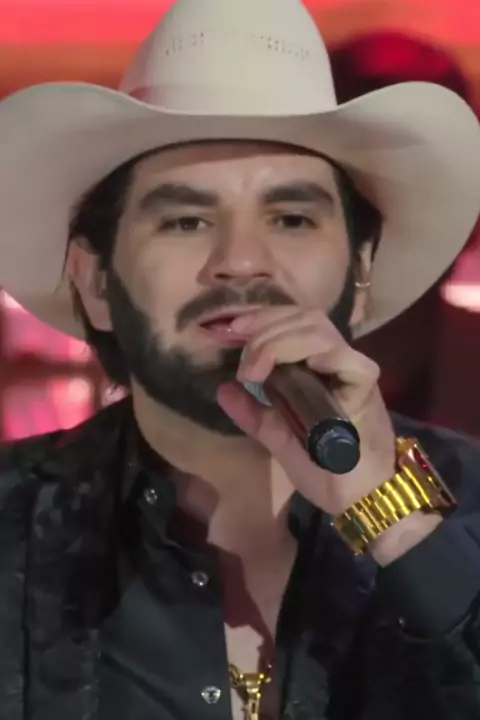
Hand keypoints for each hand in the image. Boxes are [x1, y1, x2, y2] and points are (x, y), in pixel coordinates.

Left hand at [216, 306, 395, 515]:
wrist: (356, 500)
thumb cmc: (323, 469)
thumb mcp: (277, 436)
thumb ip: (252, 412)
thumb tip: (222, 388)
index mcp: (316, 367)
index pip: (293, 322)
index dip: (262, 318)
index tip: (232, 329)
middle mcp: (335, 362)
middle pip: (305, 318)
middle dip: (266, 327)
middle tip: (244, 358)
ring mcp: (351, 373)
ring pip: (321, 332)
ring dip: (281, 342)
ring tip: (257, 371)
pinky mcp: (365, 391)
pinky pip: (351, 361)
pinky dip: (326, 355)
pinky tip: (303, 366)